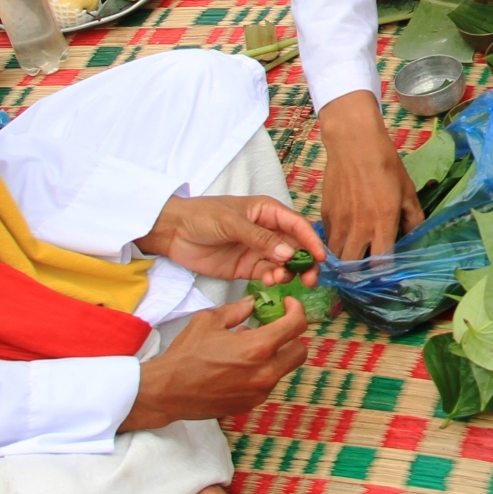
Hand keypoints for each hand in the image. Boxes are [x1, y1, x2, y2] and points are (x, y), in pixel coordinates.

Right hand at [120, 296, 310, 429]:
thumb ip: (236, 310)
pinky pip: (266, 384)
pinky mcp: (250, 404)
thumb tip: (252, 303)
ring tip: (249, 348)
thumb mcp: (209, 321)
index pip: (296, 325)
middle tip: (275, 328)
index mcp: (258, 348)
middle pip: (300, 351)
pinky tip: (240, 366)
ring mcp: (259, 392)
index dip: (296, 310)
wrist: (167, 392)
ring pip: (283, 369)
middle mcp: (265, 372)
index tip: (287, 306)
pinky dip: (261, 372)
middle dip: (291, 337)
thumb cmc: (186, 355)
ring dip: (275, 356)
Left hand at [135, 193, 326, 282]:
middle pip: (295, 247)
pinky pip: (267, 274)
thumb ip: (260, 238)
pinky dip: (272, 279)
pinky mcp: (246, 267)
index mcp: (267, 212)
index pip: (297, 225)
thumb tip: (288, 254)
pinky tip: (269, 281)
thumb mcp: (232, 222)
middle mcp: (267, 231)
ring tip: (280, 279)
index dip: (311, 240)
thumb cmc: (202, 216)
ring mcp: (257, 250)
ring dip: (287, 272)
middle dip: (305, 262)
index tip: (321, 258)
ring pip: (283, 264)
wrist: (172, 232)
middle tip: (308, 279)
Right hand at [317, 90, 423, 259]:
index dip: (384, 274)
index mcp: (383, 222)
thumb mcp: (407, 191)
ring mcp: (339, 222)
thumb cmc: (385, 165)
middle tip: (367, 277)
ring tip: (354, 266)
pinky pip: (327, 241)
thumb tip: (415, 238)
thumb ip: (413, 218)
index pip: (381, 264)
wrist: (353, 144)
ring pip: (337, 258)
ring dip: (345, 265)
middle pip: (354, 267)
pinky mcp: (325, 215)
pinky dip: (333, 248)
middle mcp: (359, 227)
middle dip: (361, 276)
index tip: (388, 275)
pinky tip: (343, 246)